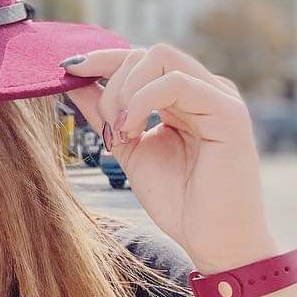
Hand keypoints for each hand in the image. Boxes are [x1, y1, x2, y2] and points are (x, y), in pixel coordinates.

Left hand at [60, 42, 278, 272]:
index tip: (68, 68)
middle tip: (110, 132)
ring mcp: (219, 97)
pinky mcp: (228, 112)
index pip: (141, 59)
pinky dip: (143, 101)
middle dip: (113, 86)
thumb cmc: (179, 201)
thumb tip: (72, 80)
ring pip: (160, 56)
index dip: (102, 59)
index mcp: (185, 96)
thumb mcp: (128, 147)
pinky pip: (176, 82)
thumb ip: (104, 113)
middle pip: (147, 53)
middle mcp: (205, 89)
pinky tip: (134, 131)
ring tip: (123, 134)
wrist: (214, 243)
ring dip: (126, 92)